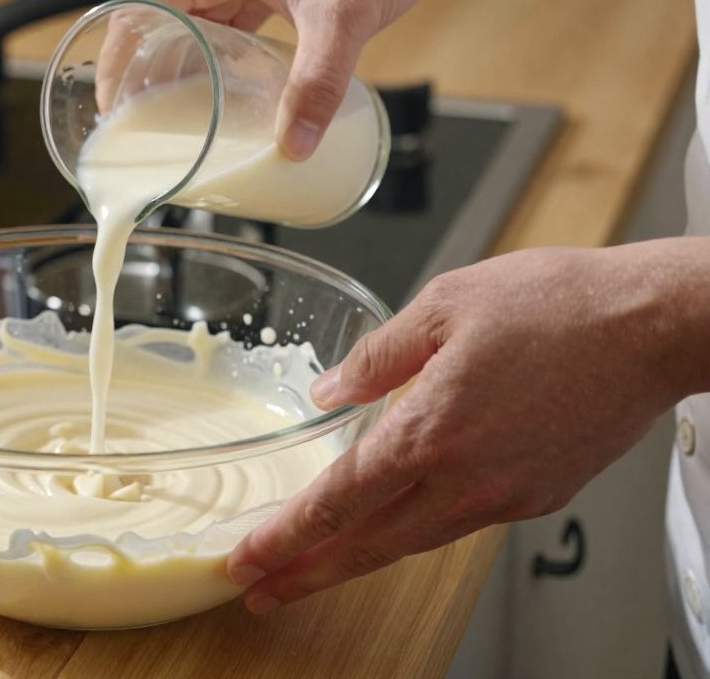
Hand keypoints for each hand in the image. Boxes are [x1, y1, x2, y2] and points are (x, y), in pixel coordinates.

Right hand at [125, 0, 501, 158]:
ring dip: (185, 64)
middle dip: (149, 70)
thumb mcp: (343, 15)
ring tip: (175, 114)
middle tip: (142, 122)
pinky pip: (231, 18)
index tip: (113, 102)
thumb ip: (316, 83)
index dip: (118, 57)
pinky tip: (227, 87)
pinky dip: (222, 52)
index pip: (140, 7)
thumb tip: (296, 146)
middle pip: (162, 18)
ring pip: (197, 20)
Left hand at [226, 238, 709, 612]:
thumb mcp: (444, 305)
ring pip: (412, 542)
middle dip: (306, 573)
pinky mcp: (537, 497)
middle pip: (367, 545)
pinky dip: (414, 529)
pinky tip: (393, 520)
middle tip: (260, 593)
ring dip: (356, 559)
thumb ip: (376, 357)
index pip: (336, 501)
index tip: (246, 559)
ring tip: (313, 568)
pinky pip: (459, 521)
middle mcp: (465, 479)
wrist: (653, 326)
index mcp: (430, 431)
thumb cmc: (559, 305)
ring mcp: (504, 496)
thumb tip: (329, 392)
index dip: (284, 536)